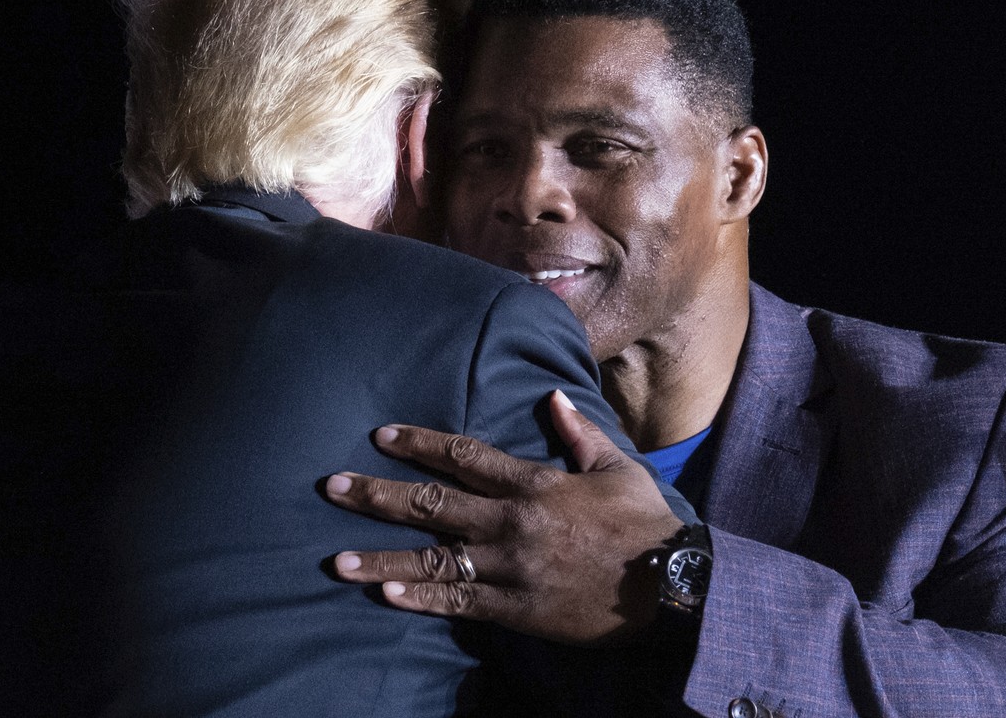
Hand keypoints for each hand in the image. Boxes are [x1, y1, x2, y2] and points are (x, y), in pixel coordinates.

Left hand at [325, 390, 684, 644]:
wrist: (672, 587)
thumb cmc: (647, 525)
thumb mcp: (619, 468)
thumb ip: (580, 434)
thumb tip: (552, 397)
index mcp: (535, 484)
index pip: (464, 457)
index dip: (419, 444)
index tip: (382, 436)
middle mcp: (513, 523)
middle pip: (432, 504)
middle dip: (378, 495)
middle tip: (333, 486)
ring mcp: (511, 568)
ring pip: (433, 560)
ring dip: (381, 558)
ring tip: (336, 560)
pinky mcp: (517, 609)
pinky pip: (459, 602)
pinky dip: (421, 599)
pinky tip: (385, 594)